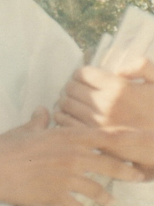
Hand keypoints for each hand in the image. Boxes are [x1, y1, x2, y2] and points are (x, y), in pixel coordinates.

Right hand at [0, 108, 145, 205]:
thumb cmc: (3, 147)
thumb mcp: (23, 130)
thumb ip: (38, 121)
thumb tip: (43, 110)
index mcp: (66, 136)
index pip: (104, 136)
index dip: (125, 140)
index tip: (140, 143)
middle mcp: (71, 156)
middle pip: (109, 164)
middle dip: (127, 172)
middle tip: (138, 177)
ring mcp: (65, 178)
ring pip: (96, 189)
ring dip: (105, 197)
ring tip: (110, 202)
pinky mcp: (55, 197)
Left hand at [55, 59, 153, 177]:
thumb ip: (143, 67)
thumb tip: (118, 69)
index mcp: (118, 87)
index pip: (83, 74)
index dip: (80, 74)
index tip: (82, 78)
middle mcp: (105, 104)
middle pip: (71, 88)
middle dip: (71, 86)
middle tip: (74, 89)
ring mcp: (97, 123)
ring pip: (65, 104)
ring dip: (64, 100)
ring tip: (69, 101)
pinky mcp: (92, 138)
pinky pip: (65, 122)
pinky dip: (62, 116)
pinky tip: (67, 116)